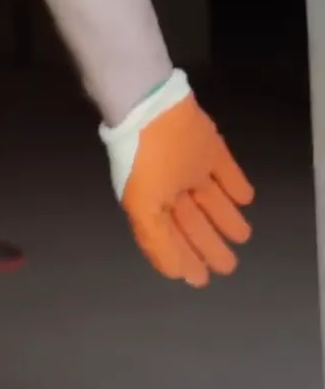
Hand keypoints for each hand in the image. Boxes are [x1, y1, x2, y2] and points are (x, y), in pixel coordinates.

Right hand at [101, 69, 254, 286]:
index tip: (197, 279)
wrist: (150, 110)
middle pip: (192, 221)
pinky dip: (236, 185)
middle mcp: (170, 187)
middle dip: (208, 244)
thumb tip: (175, 272)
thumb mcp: (143, 207)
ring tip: (242, 236)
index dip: (183, 257)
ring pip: (211, 199)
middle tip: (227, 266)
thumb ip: (157, 241)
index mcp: (150, 201)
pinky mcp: (209, 148)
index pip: (169, 236)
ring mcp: (190, 166)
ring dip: (225, 218)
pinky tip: (246, 199)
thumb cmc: (143, 161)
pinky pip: (226, 171)